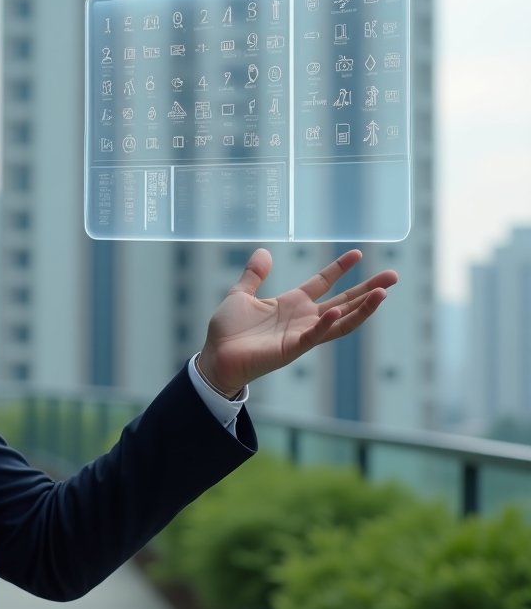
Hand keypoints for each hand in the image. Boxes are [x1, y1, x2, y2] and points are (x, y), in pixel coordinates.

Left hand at [196, 248, 397, 397]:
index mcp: (292, 303)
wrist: (215, 357)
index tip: (358, 253)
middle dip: (368, 289)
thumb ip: (253, 275)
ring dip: (361, 308)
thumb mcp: (240, 294)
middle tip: (394, 275)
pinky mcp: (291, 349)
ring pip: (340, 321)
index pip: (323, 283)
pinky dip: (325, 325)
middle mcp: (302, 318)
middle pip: (343, 301)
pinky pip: (313, 337)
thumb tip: (264, 251)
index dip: (339, 268)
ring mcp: (300, 334)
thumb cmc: (228, 330)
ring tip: (382, 293)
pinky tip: (335, 311)